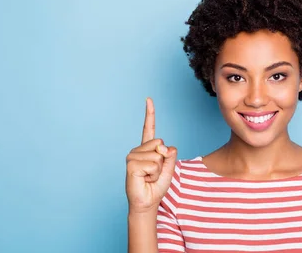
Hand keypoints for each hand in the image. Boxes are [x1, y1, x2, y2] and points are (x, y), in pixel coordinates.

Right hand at [125, 97, 176, 214]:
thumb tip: (166, 147)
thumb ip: (170, 156)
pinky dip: (153, 174)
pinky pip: (152, 164)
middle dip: (163, 160)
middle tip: (154, 172)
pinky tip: (144, 178)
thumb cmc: (156, 185)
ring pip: (157, 155)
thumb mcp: (169, 168)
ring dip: (158, 170)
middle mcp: (138, 150)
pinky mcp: (130, 164)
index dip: (150, 114)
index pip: (149, 128)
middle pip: (160, 144)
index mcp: (147, 148)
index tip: (148, 99)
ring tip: (149, 177)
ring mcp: (132, 156)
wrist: (147, 202)